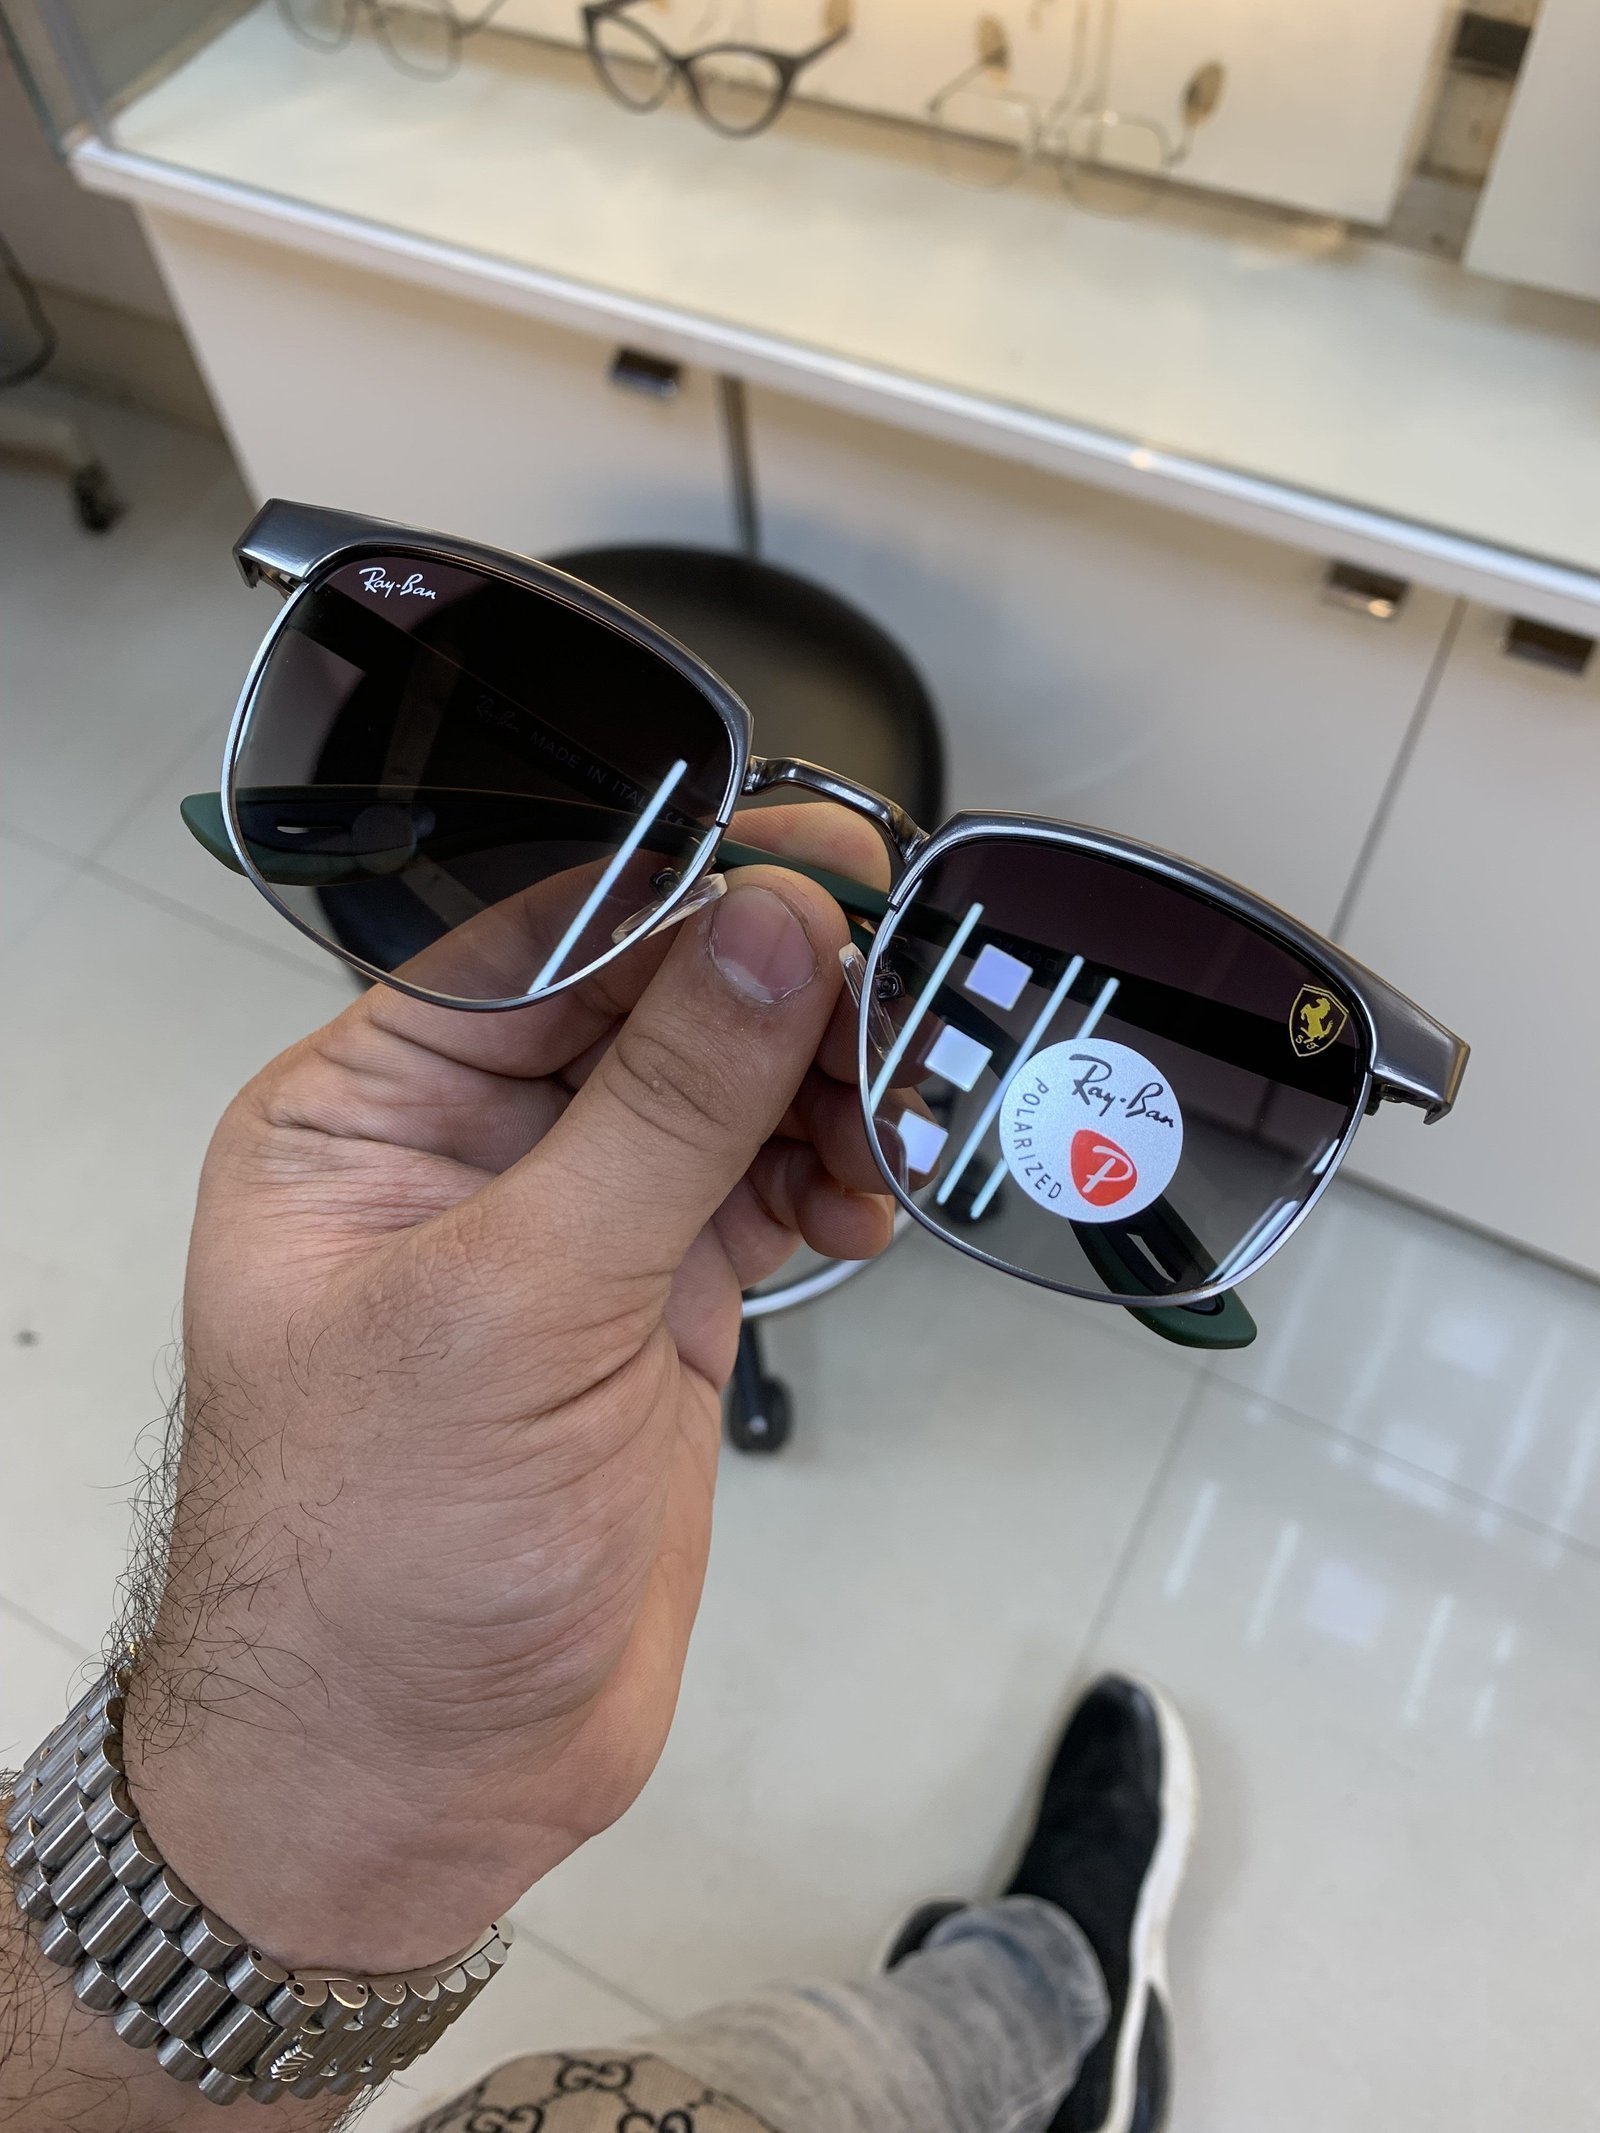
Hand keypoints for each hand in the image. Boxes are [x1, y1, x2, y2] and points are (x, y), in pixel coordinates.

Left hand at [123, 803, 891, 1974]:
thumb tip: (771, 931)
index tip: (821, 863)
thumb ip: (662, 1109)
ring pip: (723, 1096)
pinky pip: (760, 1191)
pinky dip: (828, 1178)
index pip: (542, 944)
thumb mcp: (517, 1305)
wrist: (417, 1779)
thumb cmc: (379, 1563)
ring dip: (824, 1087)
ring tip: (905, 1106)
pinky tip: (871, 1194)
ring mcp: (572, 1230)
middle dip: (781, 994)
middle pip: (650, 1008)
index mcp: (367, 1112)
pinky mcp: (652, 1305)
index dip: (685, 893)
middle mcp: (468, 1150)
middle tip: (911, 981)